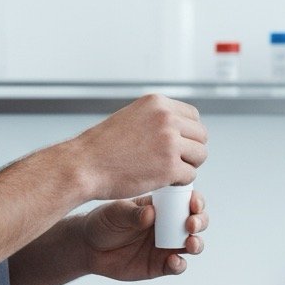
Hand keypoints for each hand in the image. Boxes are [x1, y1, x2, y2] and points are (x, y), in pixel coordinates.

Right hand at [73, 94, 208, 199]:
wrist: (84, 166)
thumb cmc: (103, 147)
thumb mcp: (132, 116)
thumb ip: (156, 117)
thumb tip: (181, 126)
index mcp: (157, 103)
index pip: (193, 116)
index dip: (188, 133)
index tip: (178, 144)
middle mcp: (166, 119)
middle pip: (201, 135)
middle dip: (191, 150)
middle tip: (175, 160)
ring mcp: (169, 143)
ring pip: (200, 155)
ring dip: (188, 165)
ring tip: (169, 170)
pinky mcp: (169, 167)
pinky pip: (190, 175)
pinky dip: (180, 181)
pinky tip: (164, 181)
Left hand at [81, 191, 207, 280]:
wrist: (88, 248)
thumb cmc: (103, 223)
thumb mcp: (115, 213)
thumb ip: (134, 213)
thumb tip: (151, 213)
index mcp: (162, 206)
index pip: (186, 201)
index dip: (196, 202)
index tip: (194, 205)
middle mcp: (169, 225)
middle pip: (197, 221)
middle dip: (200, 222)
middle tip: (191, 224)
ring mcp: (166, 245)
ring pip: (193, 244)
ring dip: (197, 244)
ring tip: (190, 244)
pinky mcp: (160, 265)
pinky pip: (177, 266)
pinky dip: (179, 265)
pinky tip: (173, 261)